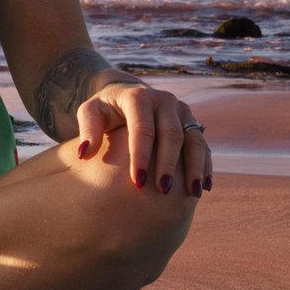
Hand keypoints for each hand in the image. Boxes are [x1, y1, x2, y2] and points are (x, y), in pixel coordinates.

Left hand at [72, 79, 211, 197]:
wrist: (126, 96)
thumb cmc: (105, 109)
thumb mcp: (90, 113)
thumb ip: (87, 130)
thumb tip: (84, 154)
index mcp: (138, 97)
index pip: (142, 128)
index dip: (141, 156)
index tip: (137, 183)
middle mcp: (165, 101)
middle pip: (172, 134)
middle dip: (168, 164)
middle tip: (163, 191)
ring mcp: (182, 111)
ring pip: (194, 139)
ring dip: (194, 167)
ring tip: (192, 193)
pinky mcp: (192, 123)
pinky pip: (203, 145)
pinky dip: (204, 165)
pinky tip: (203, 187)